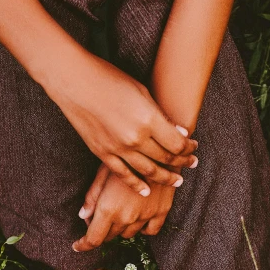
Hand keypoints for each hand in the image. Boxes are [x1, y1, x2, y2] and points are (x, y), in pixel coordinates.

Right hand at [51, 54, 197, 196]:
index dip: (188, 148)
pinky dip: (137, 184)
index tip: (194, 148)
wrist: (75, 82)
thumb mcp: (142, 92)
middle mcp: (135, 138)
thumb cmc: (110, 79)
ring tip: (177, 181)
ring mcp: (118, 149)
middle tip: (191, 165)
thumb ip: (159, 116)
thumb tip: (177, 134)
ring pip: (148, 171)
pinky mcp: (103, 154)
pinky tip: (147, 190)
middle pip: (166, 158)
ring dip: (165, 177)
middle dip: (182, 163)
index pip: (177, 144)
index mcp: (148, 119)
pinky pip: (123, 175)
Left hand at [72, 164, 175, 251]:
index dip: (84, 245)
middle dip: (102, 230)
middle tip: (99, 215)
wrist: (159, 149)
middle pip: (109, 236)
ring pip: (128, 234)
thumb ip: (93, 196)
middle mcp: (126, 217)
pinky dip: (142, 229)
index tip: (77, 246)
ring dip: (120, 228)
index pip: (93, 239)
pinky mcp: (161, 212)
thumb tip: (83, 216)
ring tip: (120, 210)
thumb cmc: (127, 157)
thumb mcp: (103, 172)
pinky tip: (138, 218)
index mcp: (108, 208)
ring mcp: (144, 217)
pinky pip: (149, 231)